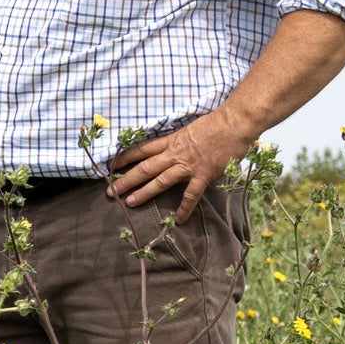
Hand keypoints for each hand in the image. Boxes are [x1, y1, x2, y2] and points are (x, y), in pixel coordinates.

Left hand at [107, 108, 250, 221]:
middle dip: (126, 179)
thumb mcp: (190, 129)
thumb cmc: (215, 123)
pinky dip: (184, 208)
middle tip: (110, 191)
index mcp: (171, 141)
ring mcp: (188, 166)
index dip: (125, 157)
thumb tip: (174, 149)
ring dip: (144, 193)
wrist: (233, 124)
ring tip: (129, 203)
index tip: (111, 165)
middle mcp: (175, 154)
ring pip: (160, 181)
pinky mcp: (203, 176)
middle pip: (145, 167)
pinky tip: (178, 220)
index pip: (142, 149)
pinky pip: (191, 195)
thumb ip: (180, 141)